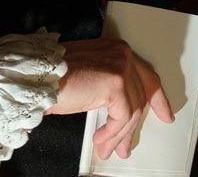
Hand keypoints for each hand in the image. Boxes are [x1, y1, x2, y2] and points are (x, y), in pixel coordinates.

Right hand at [46, 38, 173, 159]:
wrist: (33, 77)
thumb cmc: (50, 77)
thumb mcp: (88, 78)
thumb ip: (106, 87)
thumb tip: (117, 113)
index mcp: (116, 50)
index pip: (145, 75)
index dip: (157, 98)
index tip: (164, 113)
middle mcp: (122, 54)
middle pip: (141, 94)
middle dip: (134, 125)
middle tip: (126, 145)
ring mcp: (121, 67)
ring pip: (132, 109)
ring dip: (119, 134)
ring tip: (107, 149)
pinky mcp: (115, 83)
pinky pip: (122, 116)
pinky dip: (112, 133)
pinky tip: (101, 140)